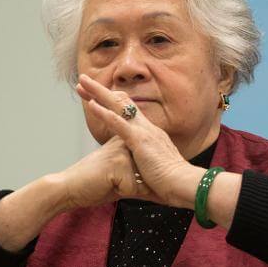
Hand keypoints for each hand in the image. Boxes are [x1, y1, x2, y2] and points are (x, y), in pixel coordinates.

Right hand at [55, 137, 143, 208]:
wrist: (68, 189)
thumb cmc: (93, 185)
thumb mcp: (120, 179)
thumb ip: (139, 178)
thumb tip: (159, 188)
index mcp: (126, 143)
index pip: (147, 168)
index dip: (137, 181)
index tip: (116, 179)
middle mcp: (126, 143)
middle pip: (146, 176)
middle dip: (132, 187)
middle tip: (109, 181)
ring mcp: (122, 152)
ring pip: (141, 183)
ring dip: (126, 190)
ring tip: (107, 182)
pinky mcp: (118, 163)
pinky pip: (132, 189)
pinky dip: (120, 193)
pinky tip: (105, 184)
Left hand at [76, 75, 199, 207]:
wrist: (185, 185)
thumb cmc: (172, 183)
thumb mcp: (157, 168)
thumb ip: (148, 163)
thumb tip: (141, 169)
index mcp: (151, 134)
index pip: (129, 111)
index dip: (112, 102)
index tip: (95, 97)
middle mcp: (147, 128)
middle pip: (121, 102)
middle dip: (101, 91)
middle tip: (83, 81)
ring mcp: (143, 132)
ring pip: (117, 106)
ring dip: (98, 94)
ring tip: (82, 83)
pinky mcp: (139, 140)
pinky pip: (118, 122)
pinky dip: (104, 112)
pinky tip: (91, 104)